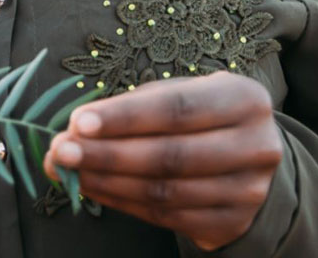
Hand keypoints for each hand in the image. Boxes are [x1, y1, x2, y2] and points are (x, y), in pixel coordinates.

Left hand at [43, 71, 282, 251]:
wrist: (251, 158)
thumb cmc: (203, 116)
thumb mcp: (181, 94)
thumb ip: (131, 108)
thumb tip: (74, 130)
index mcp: (245, 100)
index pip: (178, 109)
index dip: (126, 117)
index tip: (79, 122)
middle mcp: (256, 146)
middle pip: (170, 155)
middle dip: (107, 154)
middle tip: (60, 151)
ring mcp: (248, 191)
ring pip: (165, 192)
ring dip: (107, 183)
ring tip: (68, 171)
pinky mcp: (232, 224)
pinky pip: (166, 217)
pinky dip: (123, 203)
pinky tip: (94, 189)